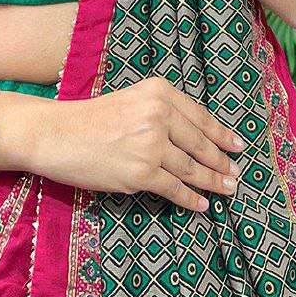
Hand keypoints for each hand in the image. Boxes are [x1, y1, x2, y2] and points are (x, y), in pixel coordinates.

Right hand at [31, 75, 244, 211]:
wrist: (57, 134)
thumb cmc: (91, 119)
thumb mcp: (131, 101)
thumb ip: (162, 112)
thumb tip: (195, 137)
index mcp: (159, 92)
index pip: (200, 117)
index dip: (222, 135)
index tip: (238, 146)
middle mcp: (159, 114)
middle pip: (200, 144)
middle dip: (221, 163)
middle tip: (236, 175)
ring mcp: (152, 145)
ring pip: (192, 168)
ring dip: (212, 182)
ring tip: (226, 190)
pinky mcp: (142, 173)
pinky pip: (175, 189)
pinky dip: (191, 199)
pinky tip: (202, 204)